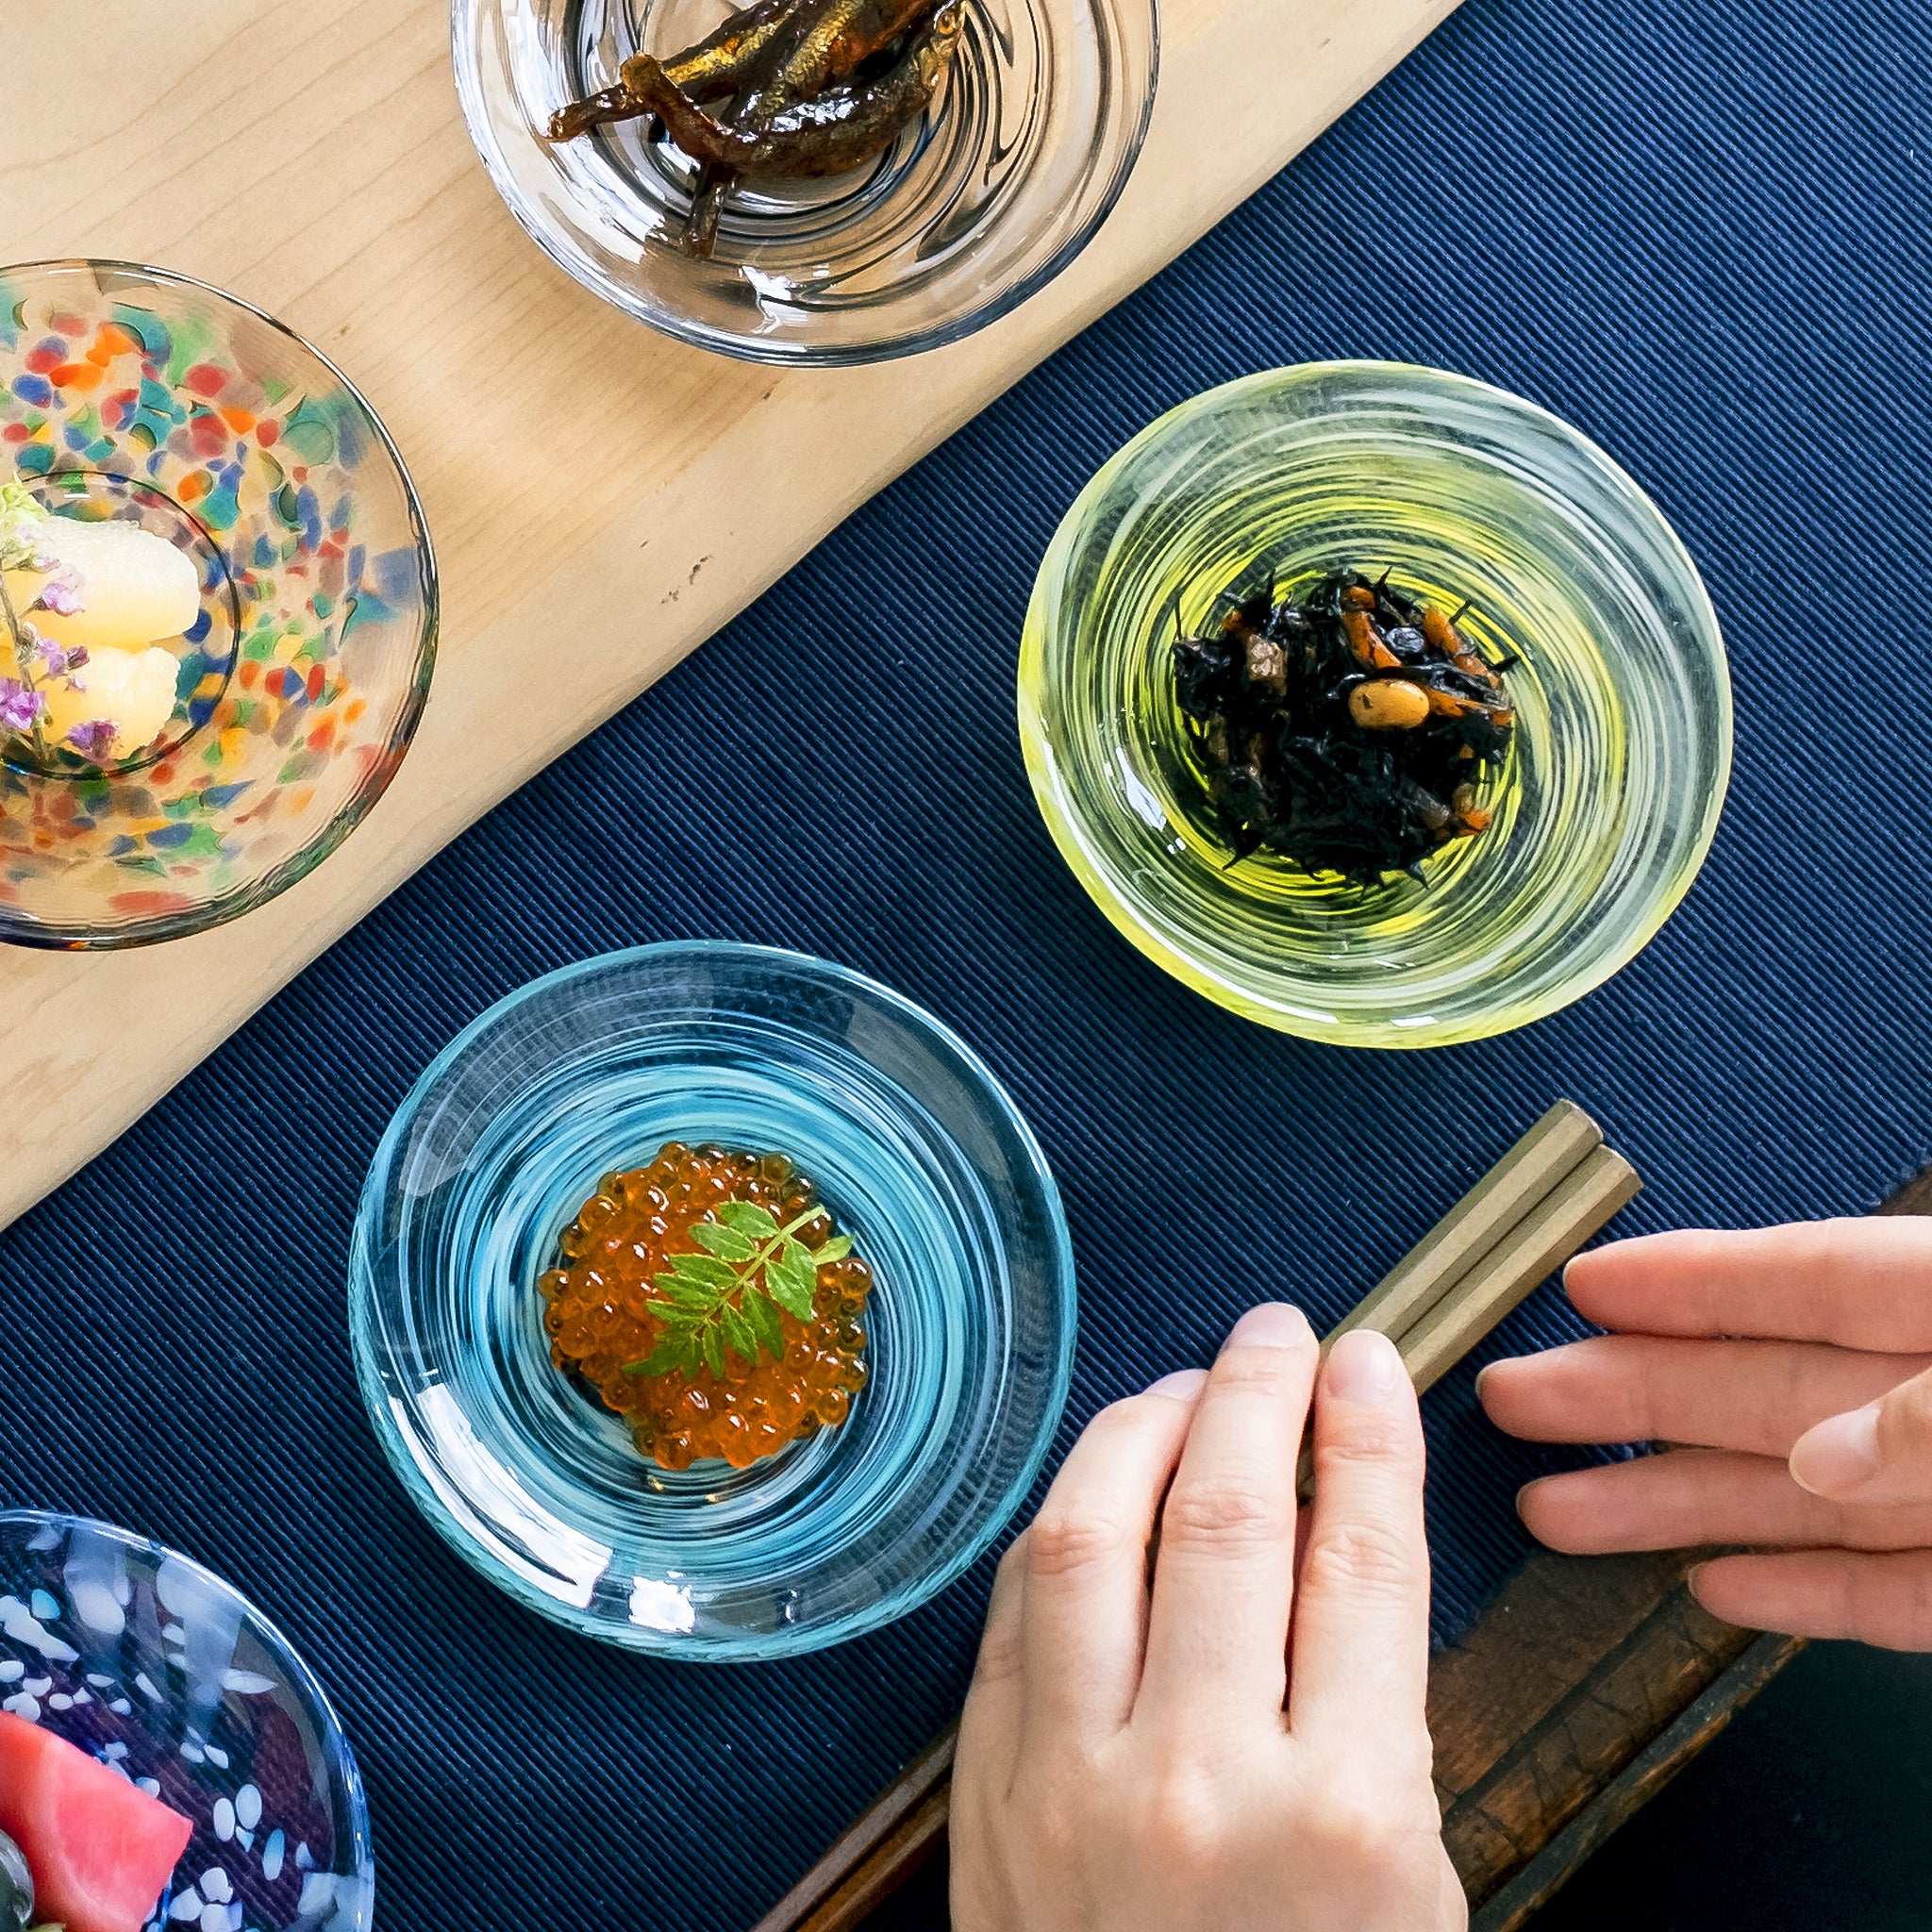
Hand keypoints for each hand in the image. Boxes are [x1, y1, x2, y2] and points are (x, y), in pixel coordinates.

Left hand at [952, 1305, 1463, 1931]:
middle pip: (1230, 1512)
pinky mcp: (989, 1797)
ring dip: (1147, 1427)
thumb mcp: (1413, 1890)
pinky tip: (1101, 1483)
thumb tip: (1340, 1534)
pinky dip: (1062, 1521)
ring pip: (1099, 1531)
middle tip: (1283, 1334)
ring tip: (1190, 1386)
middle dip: (1264, 1391)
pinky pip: (1017, 1606)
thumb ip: (1380, 1716)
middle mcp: (1203, 1781)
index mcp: (1350, 1818)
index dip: (1371, 1432)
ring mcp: (1075, 1784)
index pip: (1365, 1555)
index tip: (1371, 1363)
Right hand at [1477, 1218, 1931, 1648]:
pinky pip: (1887, 1596)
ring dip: (1674, 1505)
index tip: (1587, 1282)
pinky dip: (1801, 1595)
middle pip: (1769, 1393)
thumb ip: (1927, 1417)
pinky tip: (1714, 1588)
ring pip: (1803, 1502)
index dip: (1693, 1281)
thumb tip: (1824, 1457)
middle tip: (1519, 1396)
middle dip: (1631, 1394)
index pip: (1814, 1281)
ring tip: (1557, 1511)